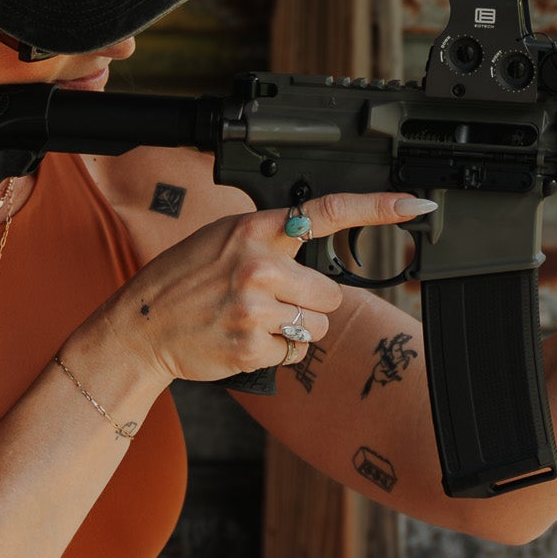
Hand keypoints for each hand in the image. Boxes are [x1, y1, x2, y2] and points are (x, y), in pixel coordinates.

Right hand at [110, 192, 434, 383]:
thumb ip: (272, 237)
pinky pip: (294, 353)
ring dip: (293, 329)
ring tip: (251, 319)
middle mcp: (259, 266)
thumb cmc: (186, 281)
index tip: (415, 204)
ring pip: (316, 326)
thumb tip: (315, 236)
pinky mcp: (252, 347)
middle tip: (266, 300)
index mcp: (255, 230)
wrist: (141, 326)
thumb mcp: (224, 239)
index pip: (328, 212)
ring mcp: (256, 309)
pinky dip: (275, 353)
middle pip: (331, 293)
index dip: (378, 207)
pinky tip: (243, 339)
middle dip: (308, 302)